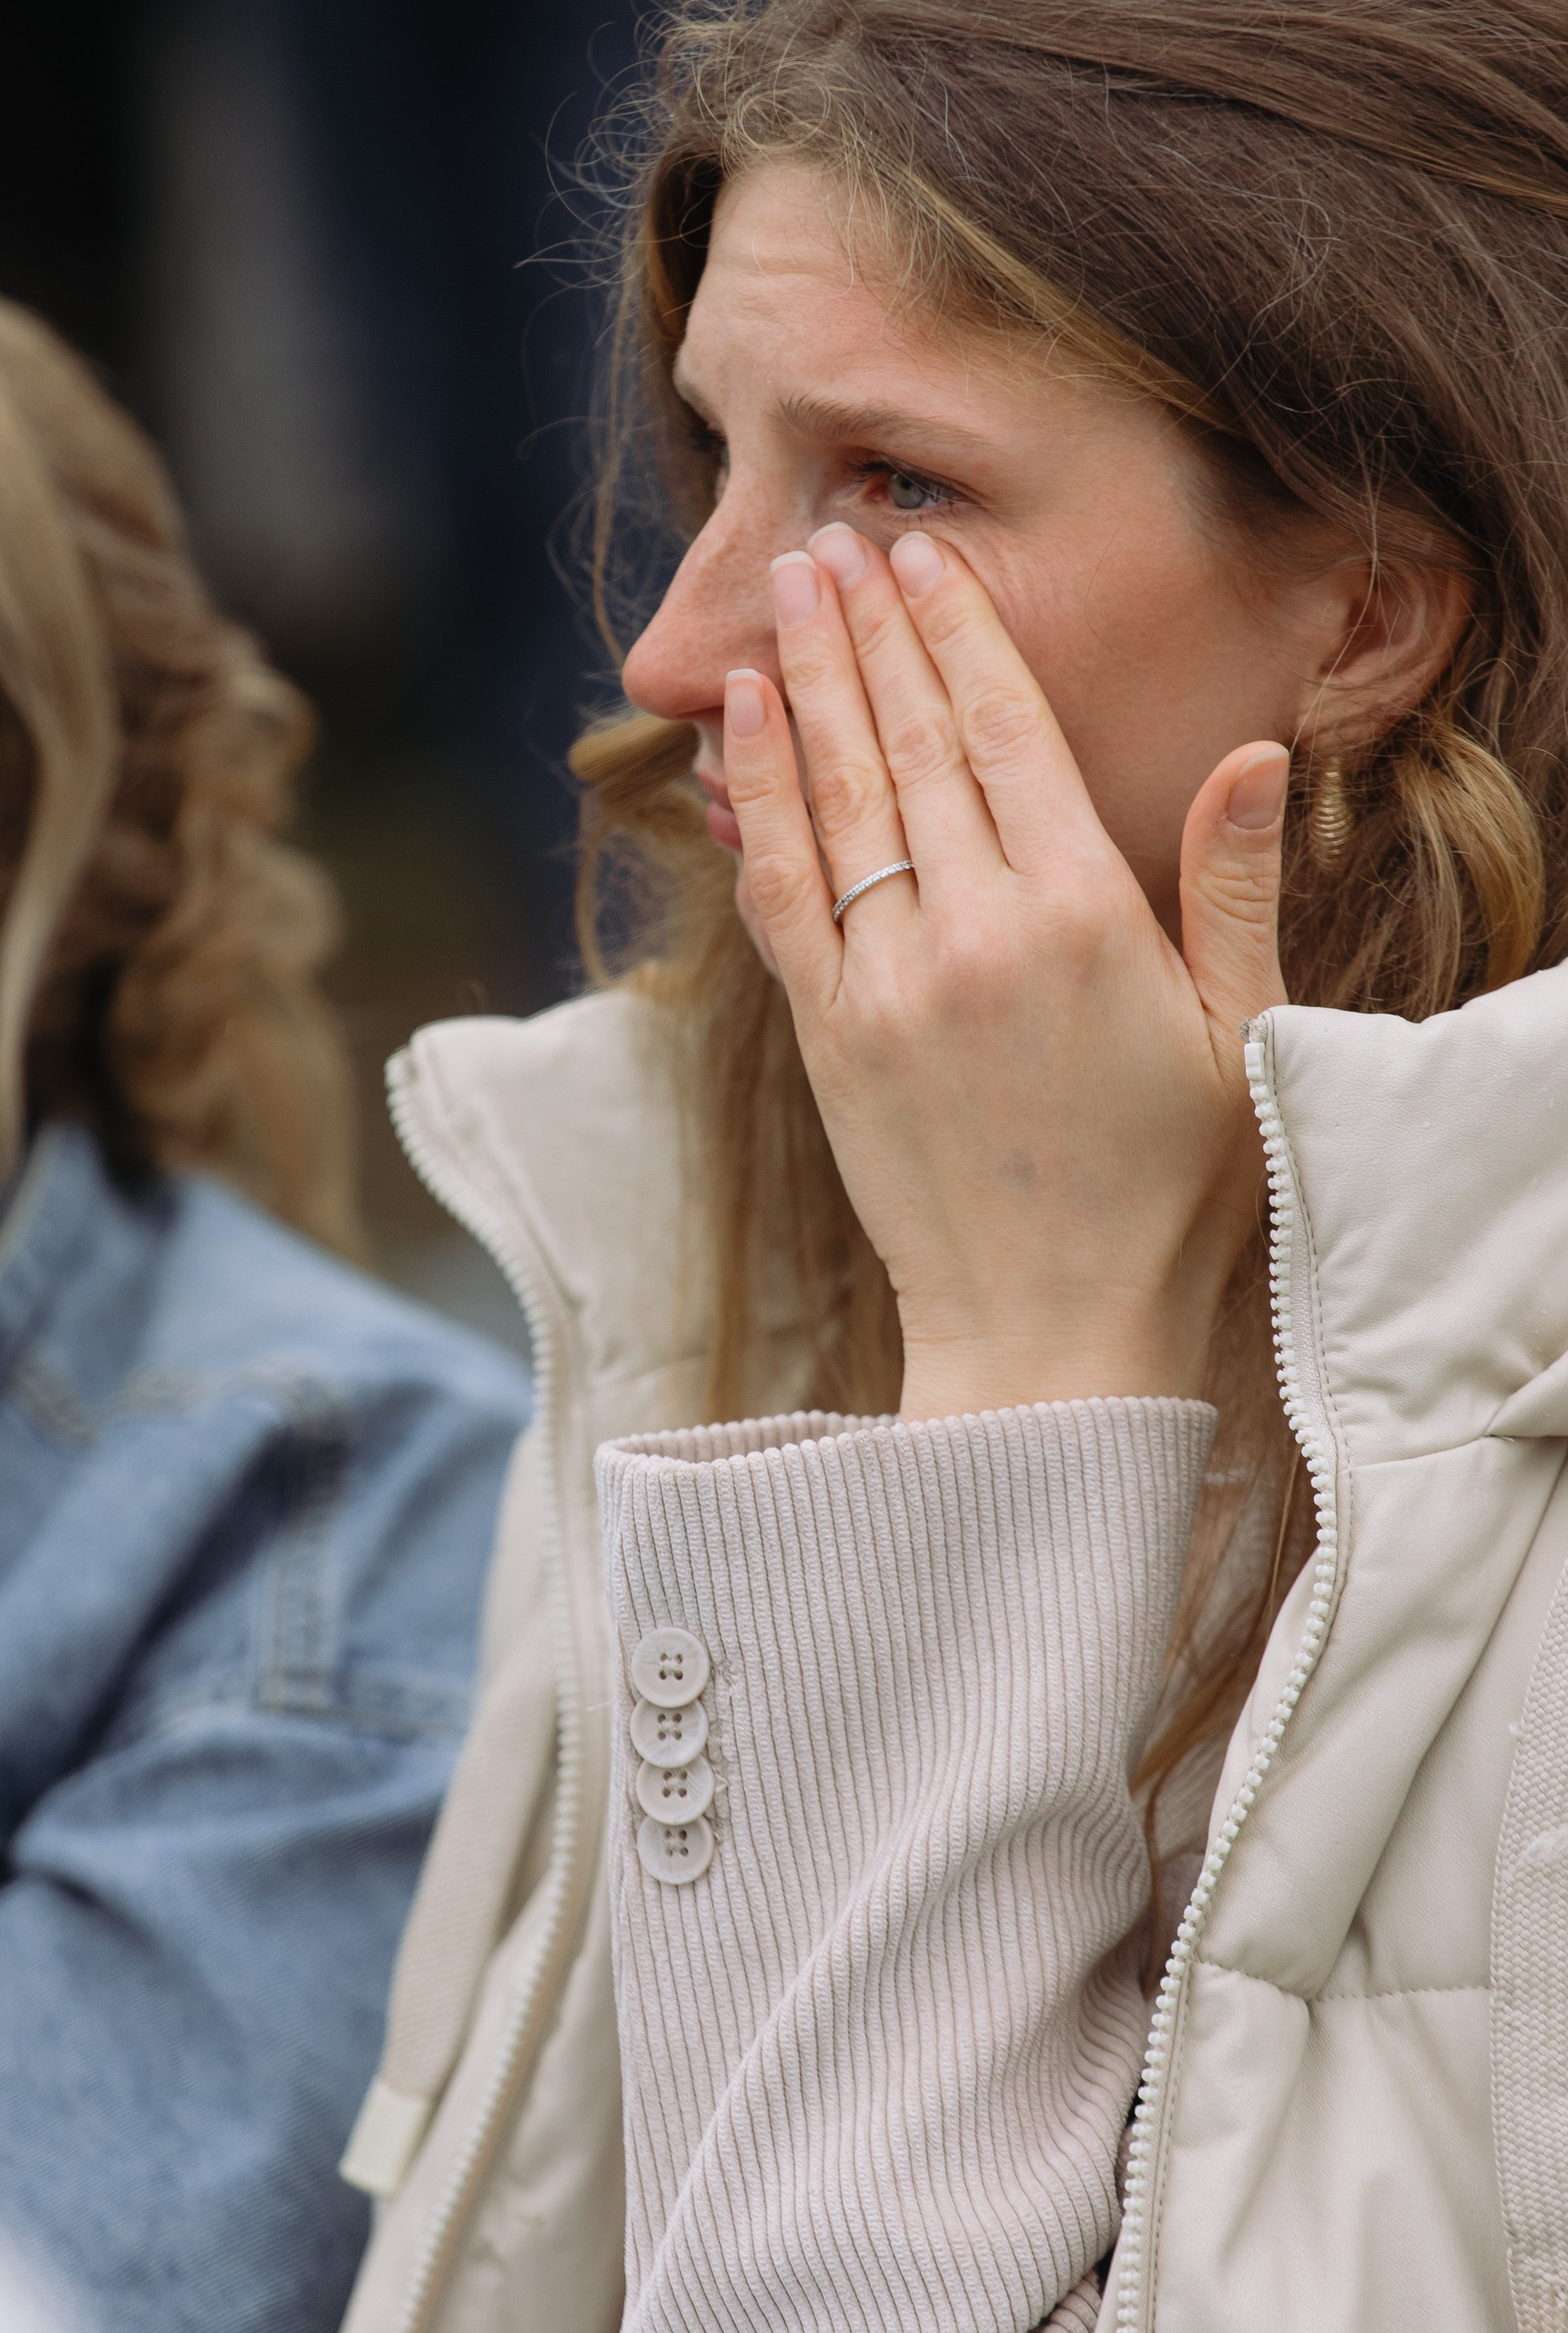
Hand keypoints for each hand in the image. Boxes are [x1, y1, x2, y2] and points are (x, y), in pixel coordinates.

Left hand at [722, 524, 1288, 1419]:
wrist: (1052, 1333)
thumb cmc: (1170, 1191)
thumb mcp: (1239, 1037)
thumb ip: (1235, 889)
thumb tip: (1255, 755)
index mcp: (1081, 916)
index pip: (1003, 733)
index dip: (954, 633)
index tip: (917, 556)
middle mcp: (972, 933)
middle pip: (905, 743)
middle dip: (864, 630)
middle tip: (827, 538)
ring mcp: (886, 986)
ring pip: (833, 799)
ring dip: (802, 686)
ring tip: (782, 594)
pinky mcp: (828, 1039)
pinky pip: (777, 893)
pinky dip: (754, 801)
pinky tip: (738, 727)